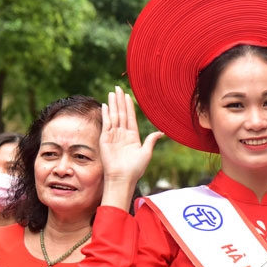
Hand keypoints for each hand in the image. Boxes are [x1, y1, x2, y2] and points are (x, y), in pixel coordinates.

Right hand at [100, 86, 162, 207]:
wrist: (123, 178)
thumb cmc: (135, 169)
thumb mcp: (146, 153)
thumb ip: (151, 140)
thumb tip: (161, 132)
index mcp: (133, 136)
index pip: (130, 117)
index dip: (129, 106)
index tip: (128, 96)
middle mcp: (122, 134)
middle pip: (121, 114)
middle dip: (120, 101)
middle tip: (118, 88)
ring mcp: (113, 136)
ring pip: (113, 116)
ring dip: (113, 104)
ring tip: (112, 93)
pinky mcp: (105, 139)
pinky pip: (106, 124)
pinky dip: (106, 114)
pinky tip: (105, 105)